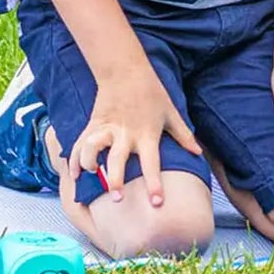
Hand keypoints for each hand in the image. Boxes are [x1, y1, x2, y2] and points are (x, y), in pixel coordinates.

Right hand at [68, 63, 201, 207]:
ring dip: (89, 163)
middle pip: (118, 159)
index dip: (154, 183)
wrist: (126, 70)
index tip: (156, 203)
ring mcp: (107, 128)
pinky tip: (75, 174)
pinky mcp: (93, 124)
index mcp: (147, 134)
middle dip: (116, 179)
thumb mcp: (171, 112)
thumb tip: (198, 152)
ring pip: (93, 148)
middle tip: (116, 198)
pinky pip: (80, 143)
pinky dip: (75, 159)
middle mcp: (125, 133)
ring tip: (91, 175)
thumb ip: (183, 135)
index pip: (152, 162)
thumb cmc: (152, 92)